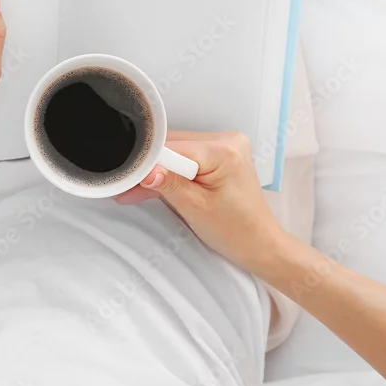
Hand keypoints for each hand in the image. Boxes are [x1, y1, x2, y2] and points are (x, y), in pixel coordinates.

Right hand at [115, 131, 284, 272]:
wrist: (260, 244)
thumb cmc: (236, 231)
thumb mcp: (195, 208)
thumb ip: (168, 184)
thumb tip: (144, 170)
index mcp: (224, 150)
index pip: (173, 148)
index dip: (148, 163)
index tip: (127, 178)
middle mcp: (227, 140)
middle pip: (173, 145)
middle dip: (150, 167)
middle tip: (126, 187)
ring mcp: (225, 146)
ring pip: (177, 151)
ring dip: (158, 171)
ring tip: (134, 190)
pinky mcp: (220, 155)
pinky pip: (188, 157)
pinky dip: (173, 172)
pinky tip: (154, 185)